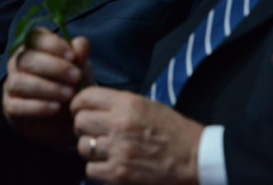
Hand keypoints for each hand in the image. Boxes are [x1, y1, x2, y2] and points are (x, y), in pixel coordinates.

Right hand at [2, 27, 91, 147]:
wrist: (69, 119)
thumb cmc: (72, 87)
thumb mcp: (82, 71)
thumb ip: (80, 57)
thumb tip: (81, 43)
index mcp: (33, 47)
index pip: (34, 37)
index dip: (52, 44)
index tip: (72, 56)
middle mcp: (17, 63)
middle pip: (26, 59)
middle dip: (54, 67)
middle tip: (76, 77)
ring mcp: (11, 85)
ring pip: (19, 81)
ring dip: (47, 87)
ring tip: (68, 95)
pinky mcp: (10, 107)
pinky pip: (17, 105)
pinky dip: (38, 106)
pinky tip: (56, 108)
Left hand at [71, 87, 202, 183]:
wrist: (195, 159)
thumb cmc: (172, 131)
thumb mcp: (146, 105)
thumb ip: (118, 104)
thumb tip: (90, 104)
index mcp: (127, 103)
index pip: (84, 98)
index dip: (78, 104)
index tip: (80, 110)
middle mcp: (120, 124)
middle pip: (79, 122)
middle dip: (82, 127)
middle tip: (93, 132)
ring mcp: (119, 151)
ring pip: (83, 146)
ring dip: (90, 149)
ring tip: (105, 150)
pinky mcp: (119, 175)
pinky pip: (90, 169)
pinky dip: (97, 169)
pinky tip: (110, 165)